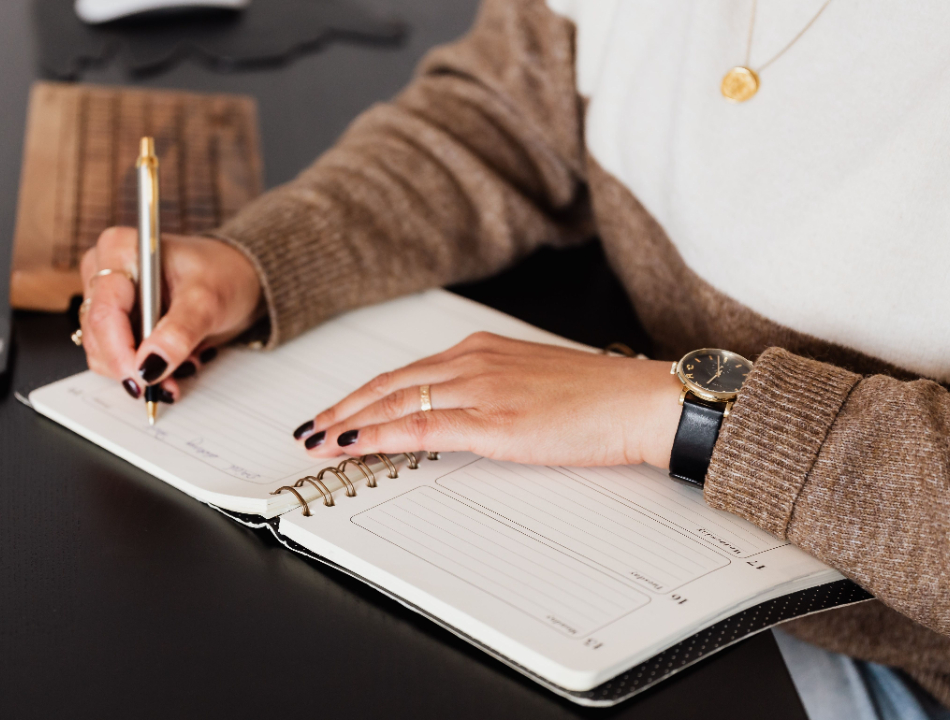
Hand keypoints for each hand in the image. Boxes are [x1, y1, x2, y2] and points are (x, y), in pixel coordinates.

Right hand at [78, 227, 263, 399]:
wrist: (235, 278)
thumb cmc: (222, 274)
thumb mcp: (207, 301)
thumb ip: (179, 332)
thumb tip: (150, 366)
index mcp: (119, 250)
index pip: (104, 312)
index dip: (120, 352)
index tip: (144, 379)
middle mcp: (104, 271)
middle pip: (97, 335)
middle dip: (133, 365)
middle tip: (171, 381)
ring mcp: (106, 297)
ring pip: (102, 352)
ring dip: (141, 370)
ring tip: (181, 364)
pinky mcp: (114, 320)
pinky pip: (115, 357)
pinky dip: (144, 369)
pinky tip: (173, 361)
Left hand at [294, 332, 684, 468]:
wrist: (638, 401)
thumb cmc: (596, 398)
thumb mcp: (531, 384)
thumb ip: (490, 392)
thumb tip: (459, 415)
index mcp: (481, 349)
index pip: (405, 372)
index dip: (364, 393)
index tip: (337, 409)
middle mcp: (473, 361)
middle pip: (389, 383)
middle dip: (343, 407)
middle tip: (310, 428)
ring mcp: (480, 389)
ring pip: (396, 402)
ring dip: (350, 423)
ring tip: (319, 441)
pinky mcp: (492, 421)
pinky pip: (421, 426)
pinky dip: (380, 434)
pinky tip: (355, 444)